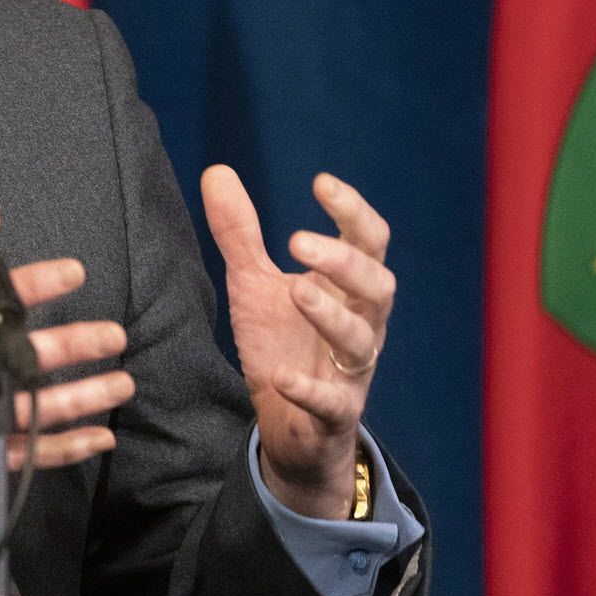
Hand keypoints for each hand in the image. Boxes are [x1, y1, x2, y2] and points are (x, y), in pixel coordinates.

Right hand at [0, 208, 133, 512]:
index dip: (36, 286)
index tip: (73, 273)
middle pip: (17, 359)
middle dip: (74, 346)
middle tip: (114, 335)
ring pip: (27, 411)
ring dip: (82, 398)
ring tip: (121, 381)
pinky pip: (18, 455)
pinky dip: (62, 449)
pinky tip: (98, 437)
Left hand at [202, 165, 395, 518]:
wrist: (288, 425)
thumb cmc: (282, 343)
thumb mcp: (254, 283)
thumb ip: (240, 233)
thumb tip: (217, 170)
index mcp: (345, 288)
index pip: (368, 241)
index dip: (353, 211)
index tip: (321, 182)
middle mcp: (359, 325)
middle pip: (378, 287)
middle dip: (344, 261)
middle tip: (297, 240)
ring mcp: (349, 372)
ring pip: (360, 343)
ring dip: (331, 315)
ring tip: (296, 290)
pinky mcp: (334, 414)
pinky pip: (334, 404)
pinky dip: (311, 391)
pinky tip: (282, 376)